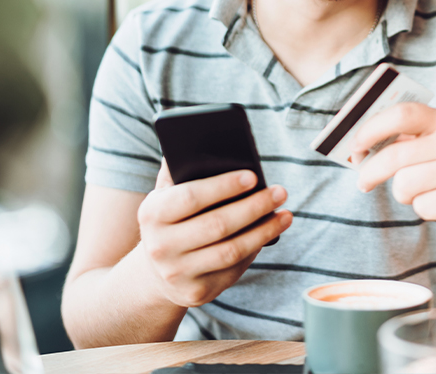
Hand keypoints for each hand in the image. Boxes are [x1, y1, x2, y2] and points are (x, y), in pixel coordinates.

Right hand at [135, 162, 291, 306]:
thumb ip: (177, 173)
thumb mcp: (164, 198)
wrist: (155, 274)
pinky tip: (270, 233)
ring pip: (231, 250)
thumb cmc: (169, 223)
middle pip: (217, 224)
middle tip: (279, 192)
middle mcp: (160, 245)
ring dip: (264, 230)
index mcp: (151, 214)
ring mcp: (178, 272)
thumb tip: (198, 142)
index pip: (190, 197)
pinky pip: (234, 269)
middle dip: (253, 206)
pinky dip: (255, 249)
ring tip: (284, 214)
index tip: (253, 176)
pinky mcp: (197, 292)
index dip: (223, 186)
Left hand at [348, 102, 435, 257]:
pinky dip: (422, 209)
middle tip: (363, 181)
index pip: (402, 114)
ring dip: (403, 193)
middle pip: (396, 155)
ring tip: (420, 192)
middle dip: (371, 171)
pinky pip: (421, 206)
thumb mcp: (430, 149)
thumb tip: (355, 145)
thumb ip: (400, 141)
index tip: (354, 145)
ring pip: (404, 183)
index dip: (371, 129)